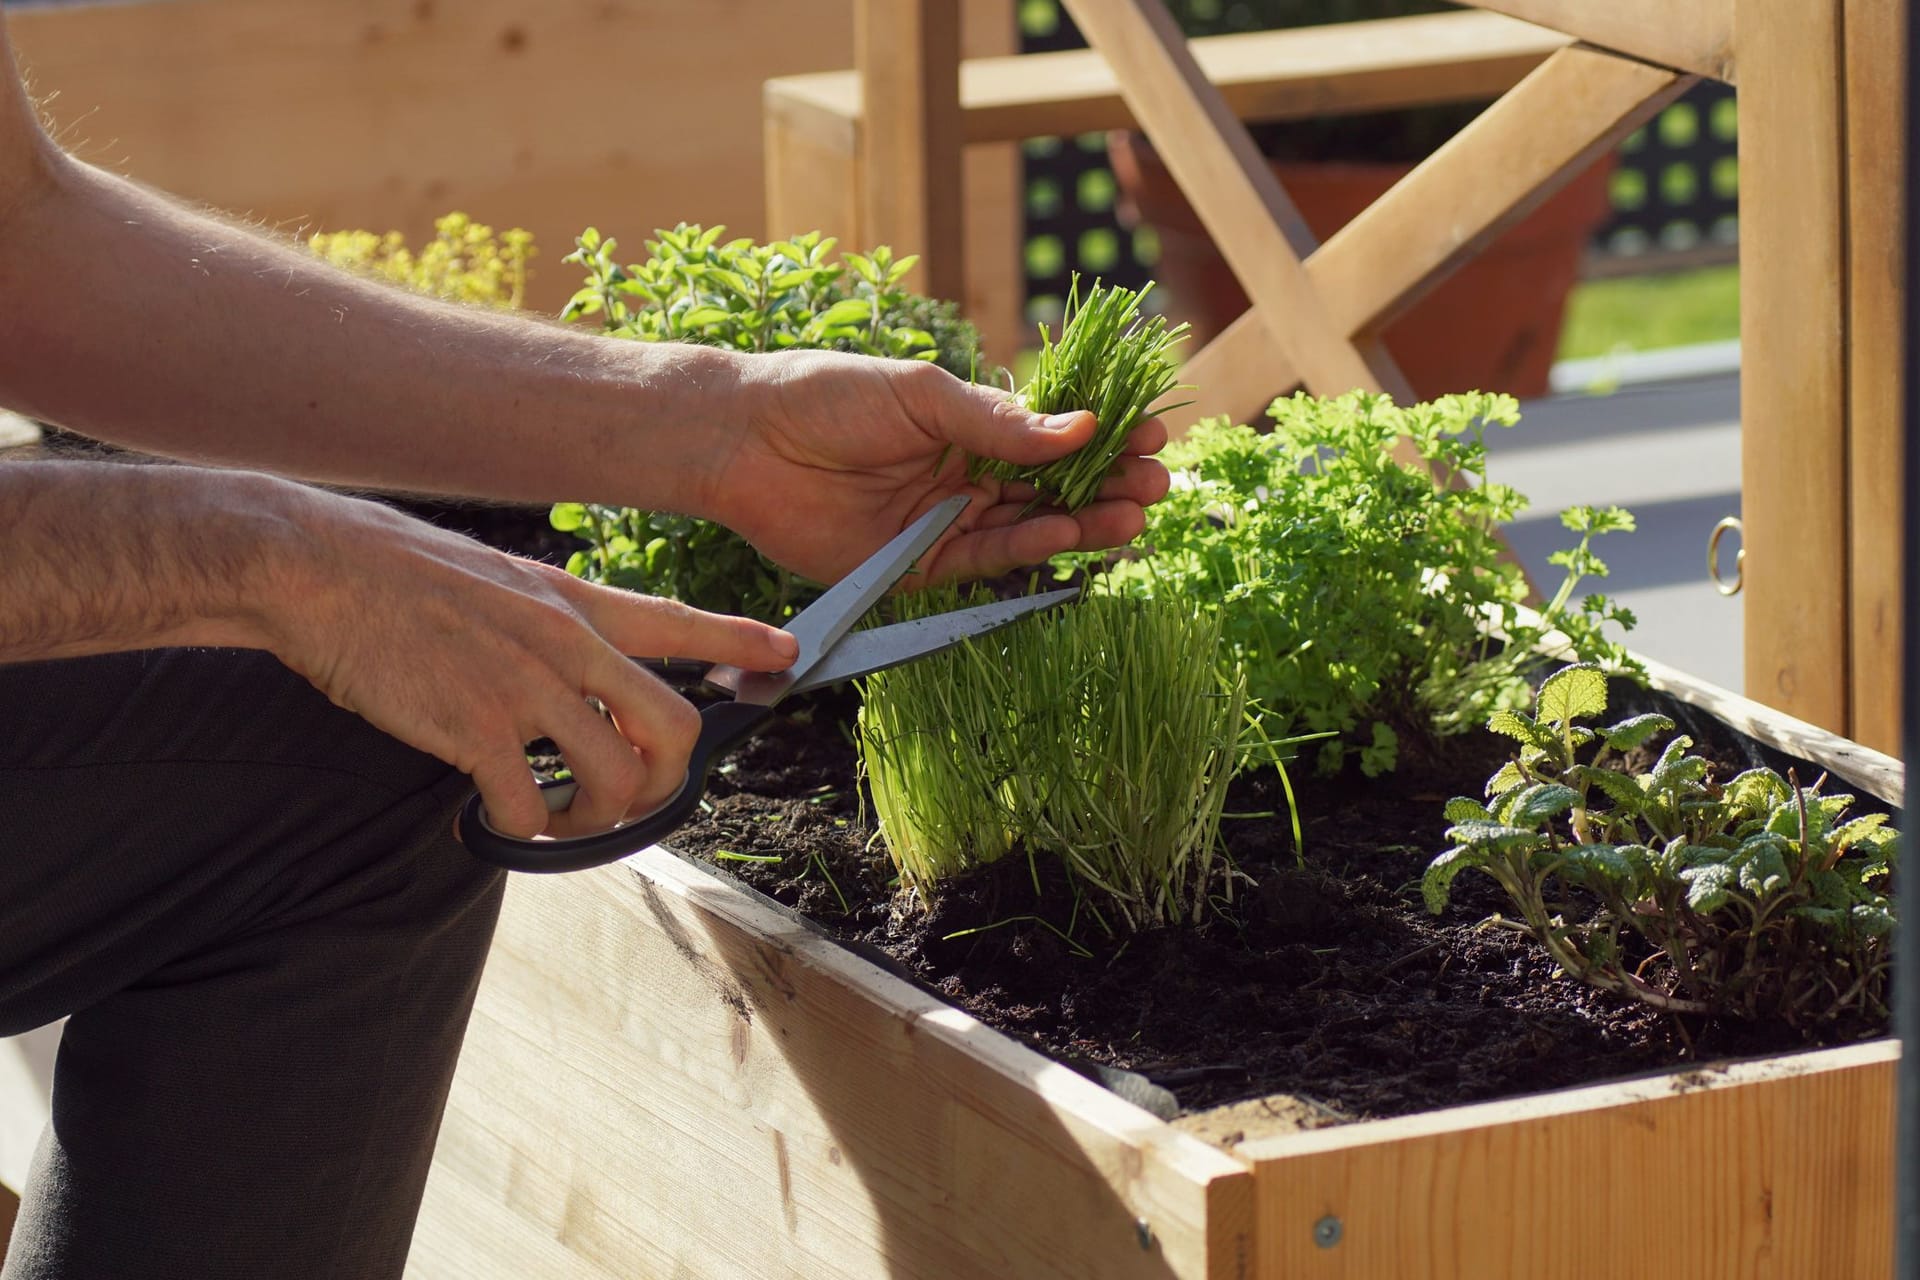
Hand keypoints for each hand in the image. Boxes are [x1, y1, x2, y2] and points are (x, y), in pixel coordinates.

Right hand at [266, 489, 795, 838]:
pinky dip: (522, 829)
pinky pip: (529, 806)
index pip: (677, 621)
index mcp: (570, 602)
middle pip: (672, 727)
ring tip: (558, 816)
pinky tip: (496, 821)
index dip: (739, 642)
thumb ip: (547, 619)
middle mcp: (564, 642)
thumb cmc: (392, 572)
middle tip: (632, 797)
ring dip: (596, 818)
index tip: (786, 656)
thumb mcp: (495, 576)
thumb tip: (577, 665)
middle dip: (667, 780)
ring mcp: (524, 686)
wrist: (313, 565)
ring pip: (615, 778)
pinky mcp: (473, 729)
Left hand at [703, 351, 1170, 585]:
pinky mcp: (918, 568)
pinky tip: (1068, 534)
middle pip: (1054, 488)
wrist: (747, 442)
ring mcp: (945, 523)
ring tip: (1132, 514)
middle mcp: (965, 476)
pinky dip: (1029, 549)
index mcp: (969, 427)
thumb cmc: (829, 396)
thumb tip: (1084, 427)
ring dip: (1084, 523)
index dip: (1105, 438)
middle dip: (1110, 485)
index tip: (1153, 433)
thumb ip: (1001, 423)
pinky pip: (985, 561)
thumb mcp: (924, 397)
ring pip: (1030, 528)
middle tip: (1157, 483)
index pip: (1054, 437)